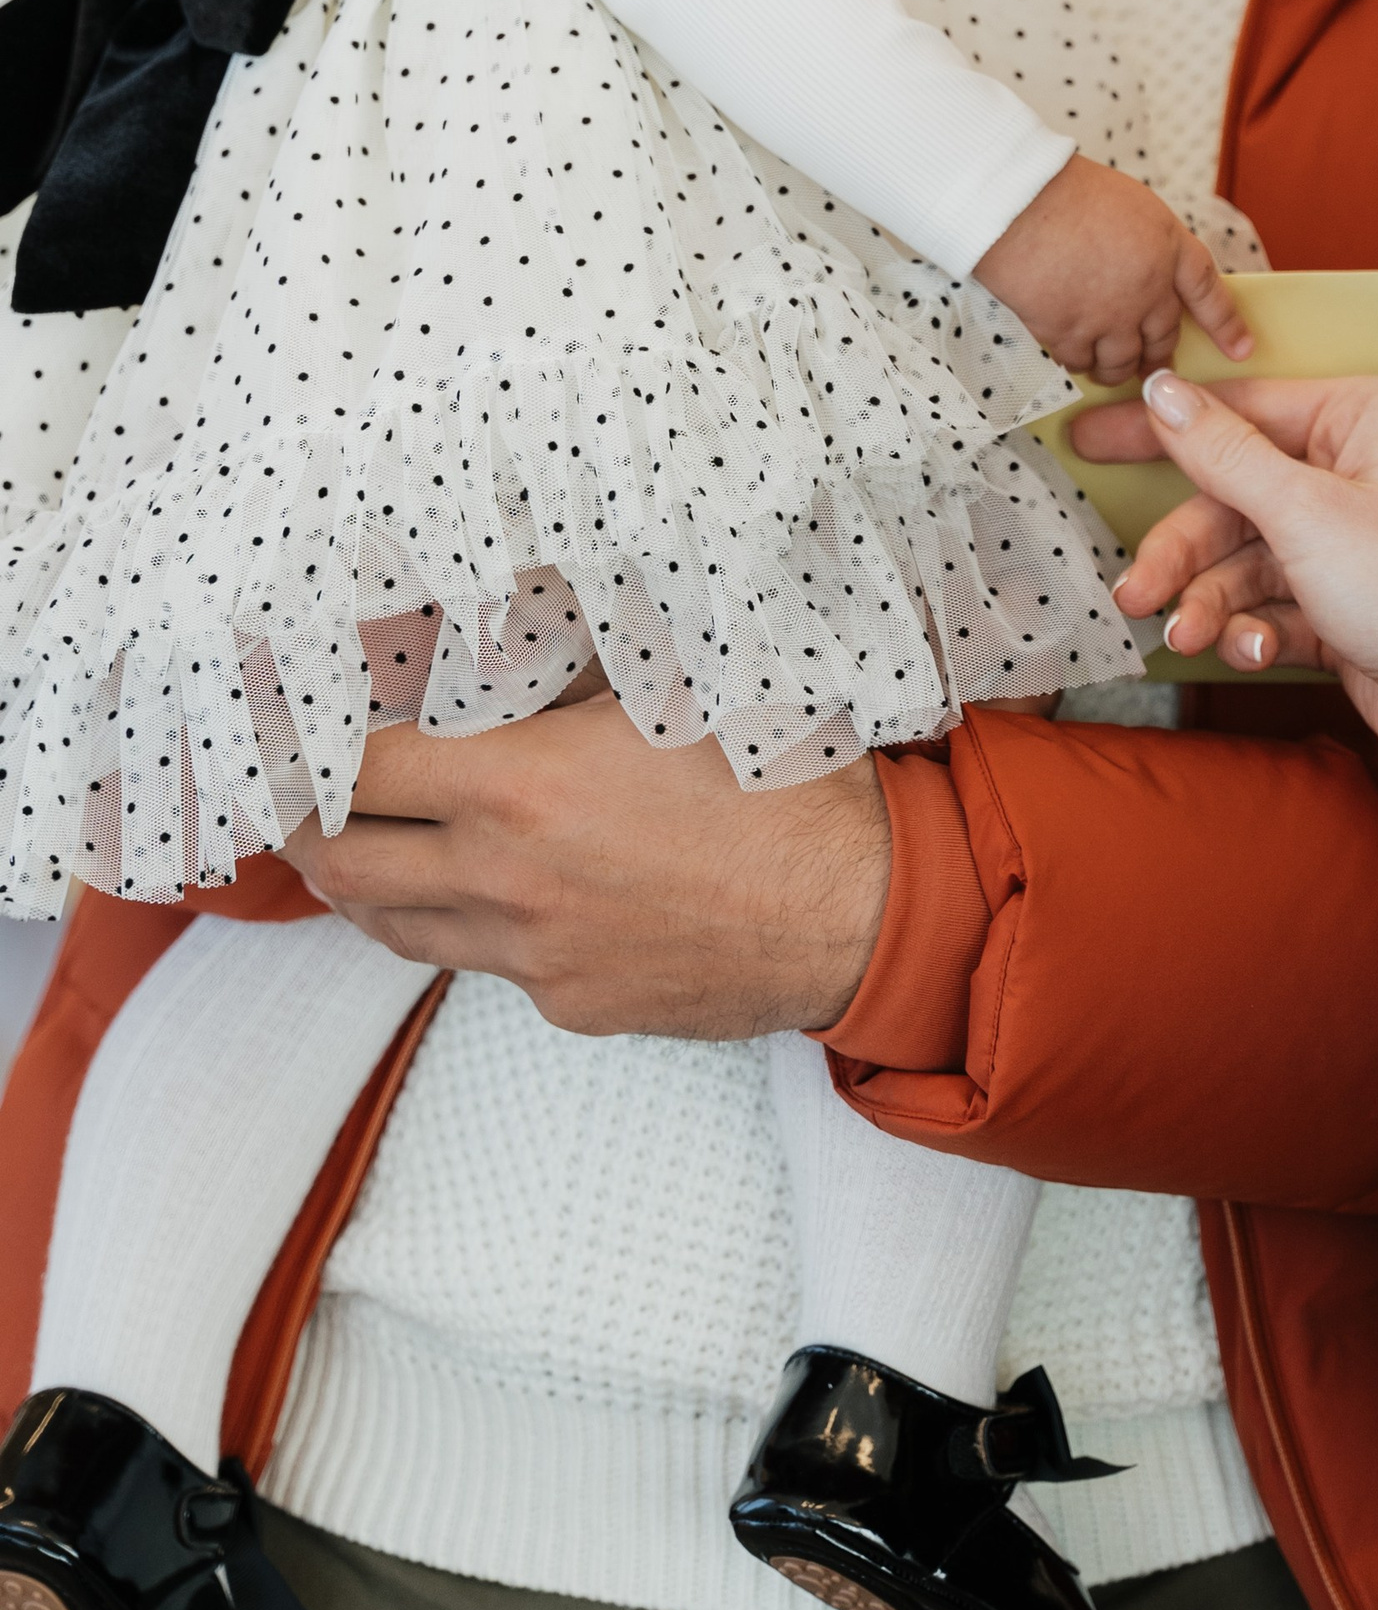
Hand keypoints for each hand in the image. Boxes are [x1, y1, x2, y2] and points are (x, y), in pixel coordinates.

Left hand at [280, 692, 891, 1038]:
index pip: (355, 772)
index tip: (285, 725)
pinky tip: (508, 892)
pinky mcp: (573, 1005)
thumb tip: (501, 604)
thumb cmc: (781, 779)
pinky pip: (489, 968)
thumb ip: (570, 651)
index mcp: (520, 787)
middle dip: (305, 828)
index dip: (304, 744)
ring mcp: (535, 957)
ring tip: (365, 849)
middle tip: (297, 796)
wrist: (860, 907)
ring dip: (370, 886)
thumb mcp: (672, 678)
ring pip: (401, 931)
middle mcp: (507, 881)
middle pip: (344, 869)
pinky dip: (475, 927)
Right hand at [975, 154, 1253, 382]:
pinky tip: (1073, 355)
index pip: (1208, 291)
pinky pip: (1080, 362)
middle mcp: (1149, 288)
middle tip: (1156, 367)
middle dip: (1161, 356)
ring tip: (1109, 369)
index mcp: (1168, 247)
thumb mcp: (1131, 204)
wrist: (1019, 202)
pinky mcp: (1070, 333)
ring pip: (1123, 361)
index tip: (1241, 348)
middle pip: (1164, 336)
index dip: (1226, 323)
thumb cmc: (1065, 191)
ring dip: (1117, 369)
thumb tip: (1143, 267)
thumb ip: (1148, 243)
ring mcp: (1111, 315)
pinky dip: (1078, 362)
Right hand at [1074, 374, 1377, 824]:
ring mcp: (1356, 541)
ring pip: (1248, 559)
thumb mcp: (1305, 514)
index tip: (1093, 436)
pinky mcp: (1348, 605)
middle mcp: (1364, 470)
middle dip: (1185, 551)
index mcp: (1369, 418)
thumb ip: (1224, 453)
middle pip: (1236, 496)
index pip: (1244, 410)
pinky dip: (1255, 629)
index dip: (1162, 428)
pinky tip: (1256, 651)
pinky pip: (1274, 605)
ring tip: (1188, 635)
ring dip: (1212, 600)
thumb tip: (1164, 394)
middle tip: (1134, 589)